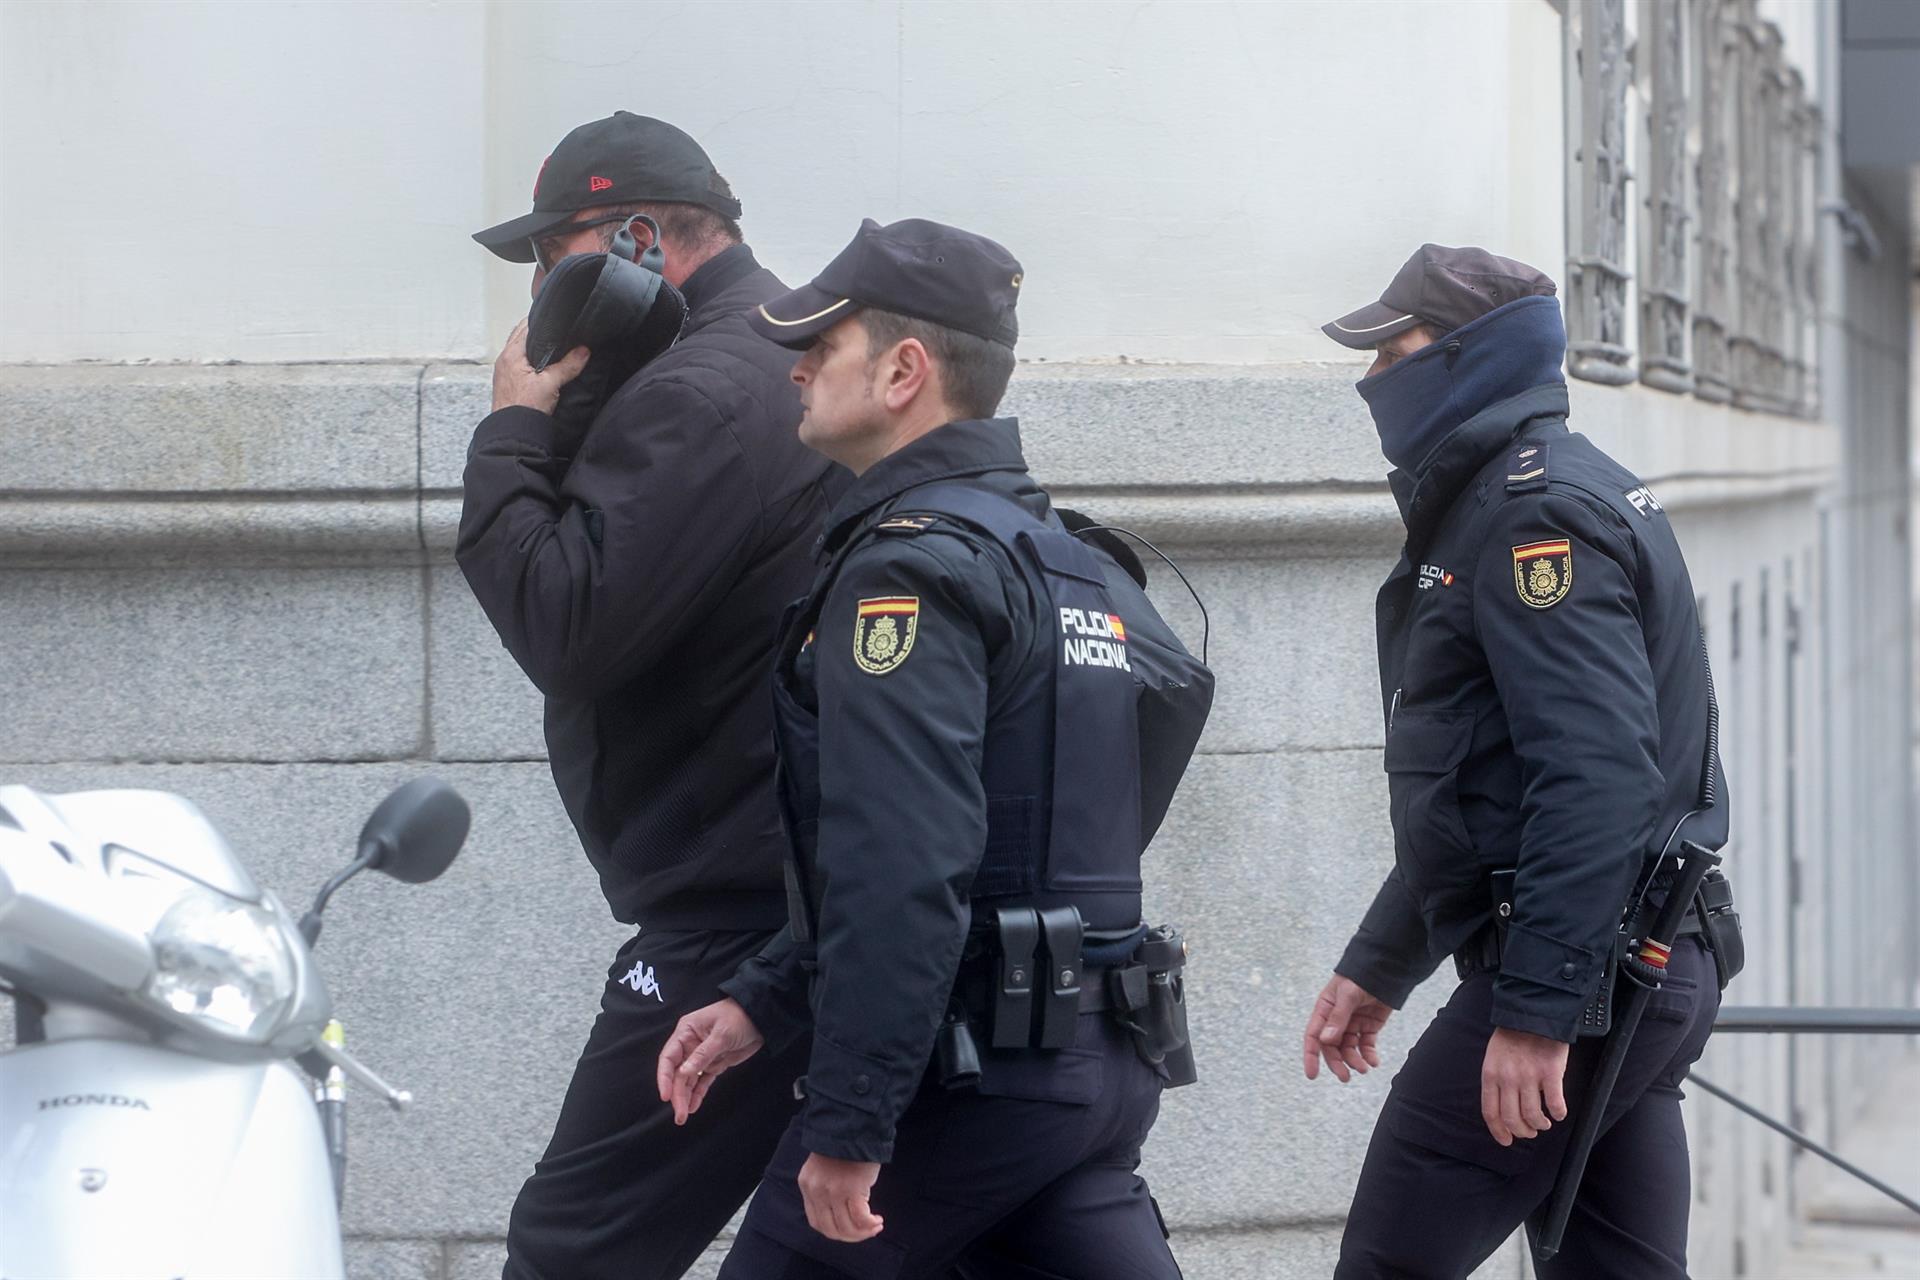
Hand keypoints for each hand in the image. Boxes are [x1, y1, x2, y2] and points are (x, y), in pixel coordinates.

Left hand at [491, 317, 588, 413]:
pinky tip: (542, 369)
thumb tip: (583, 351)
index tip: (556, 321)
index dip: (542, 322)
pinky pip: (519, 365)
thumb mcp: (551, 384)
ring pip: (520, 352)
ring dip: (533, 348)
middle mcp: (504, 360)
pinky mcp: (508, 384)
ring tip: (551, 350)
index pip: (525, 326)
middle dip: (538, 334)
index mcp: (511, 354)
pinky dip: (530, 361)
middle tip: (556, 334)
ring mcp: (504, 373)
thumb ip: (568, 366)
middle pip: (521, 337)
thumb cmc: (524, 409)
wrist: (513, 434)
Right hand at [655, 998, 764, 1124]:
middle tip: (680, 1115)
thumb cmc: (739, 1017)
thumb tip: (683, 1072)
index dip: (664, 1077)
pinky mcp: (714, 1064)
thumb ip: (703, 1054)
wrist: (761, 1017)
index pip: (669, 1057)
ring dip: (685, 1097)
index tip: (665, 1096)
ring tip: (683, 1117)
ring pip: (688, 1080)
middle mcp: (690, 1044)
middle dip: (677, 1094)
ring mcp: (701, 1056)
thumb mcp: (721, 1034)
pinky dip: (698, 1094)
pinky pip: (702, 1081)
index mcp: (686, 1031)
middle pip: (678, 1073)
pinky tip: (693, 1107)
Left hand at [798, 1153, 883, 1242]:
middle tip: (867, 1232)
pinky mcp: (851, 1189)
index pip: (816, 1222)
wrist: (856, 1124)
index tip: (851, 1230)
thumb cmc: (845, 1145)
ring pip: (846, 1228)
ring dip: (863, 1233)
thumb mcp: (825, 1169)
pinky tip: (878, 1220)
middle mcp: (816, 1191)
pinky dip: (870, 1225)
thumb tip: (842, 1215)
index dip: (835, 1232)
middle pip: (830, 1230)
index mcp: (807, 1185)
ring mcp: (833, 1191)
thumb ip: (826, 1190)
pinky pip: (860, 1219)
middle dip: (851, 1237)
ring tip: (875, 1225)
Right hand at [1303, 972, 1392, 1081]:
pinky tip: (1373, 1061)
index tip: (1312, 1075)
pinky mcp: (1368, 1026)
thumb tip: (1325, 1041)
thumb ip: (1338, 1018)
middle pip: (1332, 1047)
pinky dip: (1369, 1055)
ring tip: (1364, 1068)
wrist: (1386, 969)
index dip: (1311, 1056)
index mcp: (1324, 1010)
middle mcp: (1335, 1020)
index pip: (1313, 1036)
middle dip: (1337, 1063)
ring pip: (1349, 1049)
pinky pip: (1366, 1045)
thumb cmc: (1360, 977)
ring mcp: (1352, 1024)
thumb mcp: (1348, 995)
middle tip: (1345, 1077)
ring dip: (1355, 1060)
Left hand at [1480, 1026, 1569, 1145]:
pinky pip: (1555, 1104)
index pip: (1491, 1112)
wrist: (1533, 1013)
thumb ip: (1496, 1080)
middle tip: (1529, 1131)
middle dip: (1522, 1131)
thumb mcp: (1494, 1057)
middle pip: (1512, 1118)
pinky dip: (1558, 1113)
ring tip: (1544, 1123)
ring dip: (1539, 1125)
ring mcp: (1529, 1076)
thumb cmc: (1513, 1035)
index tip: (1506, 1140)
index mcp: (1491, 1075)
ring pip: (1533, 1115)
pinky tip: (1558, 1113)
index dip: (1499, 1131)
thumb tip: (1501, 1106)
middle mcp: (1508, 1079)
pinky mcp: (1550, 1073)